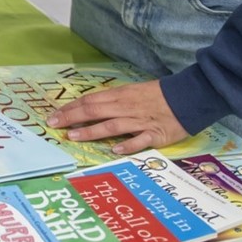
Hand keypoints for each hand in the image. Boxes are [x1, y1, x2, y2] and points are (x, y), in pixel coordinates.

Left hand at [46, 80, 189, 154]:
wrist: (188, 97)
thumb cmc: (158, 96)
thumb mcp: (133, 92)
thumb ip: (113, 100)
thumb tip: (90, 107)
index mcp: (121, 96)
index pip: (91, 101)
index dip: (71, 108)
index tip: (54, 115)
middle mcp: (127, 108)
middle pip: (95, 111)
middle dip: (72, 117)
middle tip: (53, 125)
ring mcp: (140, 121)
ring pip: (112, 125)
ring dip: (91, 131)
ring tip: (73, 136)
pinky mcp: (155, 134)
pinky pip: (139, 140)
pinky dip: (127, 145)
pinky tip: (114, 150)